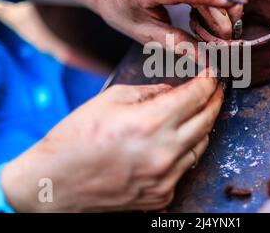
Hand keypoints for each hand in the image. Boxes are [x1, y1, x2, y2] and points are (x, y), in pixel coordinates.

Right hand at [0, 70, 224, 211]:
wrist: (54, 184)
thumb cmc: (75, 139)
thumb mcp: (110, 100)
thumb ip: (148, 92)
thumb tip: (172, 91)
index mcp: (150, 122)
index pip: (196, 96)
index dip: (208, 81)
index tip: (211, 74)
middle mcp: (164, 152)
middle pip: (207, 120)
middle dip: (214, 100)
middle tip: (215, 89)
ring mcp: (165, 178)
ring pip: (201, 145)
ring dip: (202, 126)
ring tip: (196, 113)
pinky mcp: (161, 195)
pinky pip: (184, 168)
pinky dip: (184, 151)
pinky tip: (174, 142)